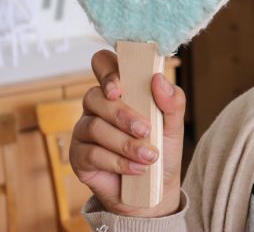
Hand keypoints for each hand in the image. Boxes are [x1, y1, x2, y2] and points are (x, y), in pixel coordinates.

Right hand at [69, 49, 185, 216]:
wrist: (154, 190)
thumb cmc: (161, 149)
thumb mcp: (174, 124)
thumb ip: (172, 101)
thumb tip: (159, 79)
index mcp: (120, 89)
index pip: (102, 63)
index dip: (107, 70)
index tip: (119, 88)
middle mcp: (97, 106)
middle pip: (94, 96)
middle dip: (122, 114)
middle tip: (146, 129)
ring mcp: (85, 130)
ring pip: (94, 126)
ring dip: (125, 143)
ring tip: (149, 156)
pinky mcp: (79, 156)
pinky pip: (91, 153)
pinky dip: (118, 161)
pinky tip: (136, 168)